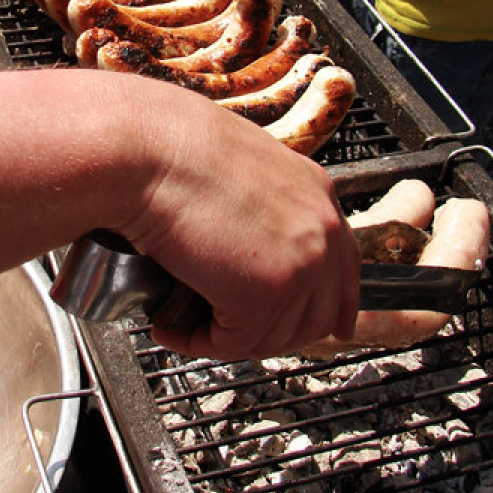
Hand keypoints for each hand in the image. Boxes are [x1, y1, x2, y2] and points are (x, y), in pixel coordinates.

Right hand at [119, 100, 360, 360]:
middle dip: (272, 333)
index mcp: (316, 194)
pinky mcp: (264, 294)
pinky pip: (233, 343)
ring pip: (276, 336)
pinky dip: (197, 343)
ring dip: (230, 340)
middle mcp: (320, 228)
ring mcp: (300, 263)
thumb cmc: (170, 148)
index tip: (334, 327)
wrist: (147, 152)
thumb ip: (260, 206)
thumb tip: (244, 243)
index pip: (345, 265)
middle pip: (317, 314)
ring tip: (191, 326)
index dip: (334, 305)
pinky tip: (171, 327)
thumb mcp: (237, 169)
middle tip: (227, 331)